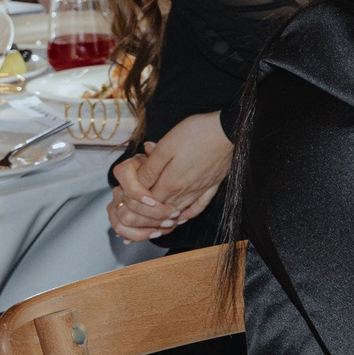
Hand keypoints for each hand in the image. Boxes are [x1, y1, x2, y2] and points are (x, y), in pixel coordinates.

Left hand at [108, 111, 231, 239]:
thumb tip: (137, 185)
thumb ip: (150, 168)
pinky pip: (198, 207)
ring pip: (178, 212)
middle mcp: (185, 190)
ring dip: (165, 220)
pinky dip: (188, 215)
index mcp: (171, 182)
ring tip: (153, 223)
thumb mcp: (165, 146)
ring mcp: (200, 190)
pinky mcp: (211, 186)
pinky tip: (181, 217)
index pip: (148, 204)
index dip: (135, 207)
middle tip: (134, 219)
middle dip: (147, 218)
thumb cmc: (196, 133)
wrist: (227, 130)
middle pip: (162, 212)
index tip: (126, 205)